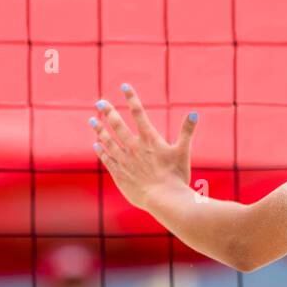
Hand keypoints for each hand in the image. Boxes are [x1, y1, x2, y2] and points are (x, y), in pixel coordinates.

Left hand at [90, 85, 196, 210]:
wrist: (164, 200)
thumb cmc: (177, 176)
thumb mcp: (184, 152)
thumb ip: (187, 131)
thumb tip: (194, 112)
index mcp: (150, 139)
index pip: (139, 113)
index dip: (131, 98)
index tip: (124, 86)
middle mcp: (134, 147)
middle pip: (118, 125)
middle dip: (109, 112)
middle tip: (100, 102)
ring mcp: (125, 161)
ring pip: (108, 141)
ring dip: (100, 129)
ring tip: (92, 120)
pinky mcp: (120, 174)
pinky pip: (107, 159)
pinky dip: (101, 150)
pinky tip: (96, 145)